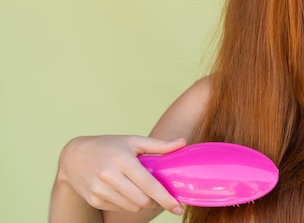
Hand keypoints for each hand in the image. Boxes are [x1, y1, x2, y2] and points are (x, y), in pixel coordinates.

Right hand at [56, 135, 186, 214]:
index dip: (165, 198)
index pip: (149, 184)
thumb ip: (159, 145)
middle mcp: (110, 176)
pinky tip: (123, 190)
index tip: (178, 208)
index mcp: (123, 160)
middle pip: (142, 200)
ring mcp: (100, 189)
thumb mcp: (133, 141)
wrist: (73, 156)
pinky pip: (119, 208)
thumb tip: (183, 143)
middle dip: (153, 199)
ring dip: (140, 202)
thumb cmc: (109, 146)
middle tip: (155, 191)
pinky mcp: (93, 199)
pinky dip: (126, 203)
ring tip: (138, 188)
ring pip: (131, 207)